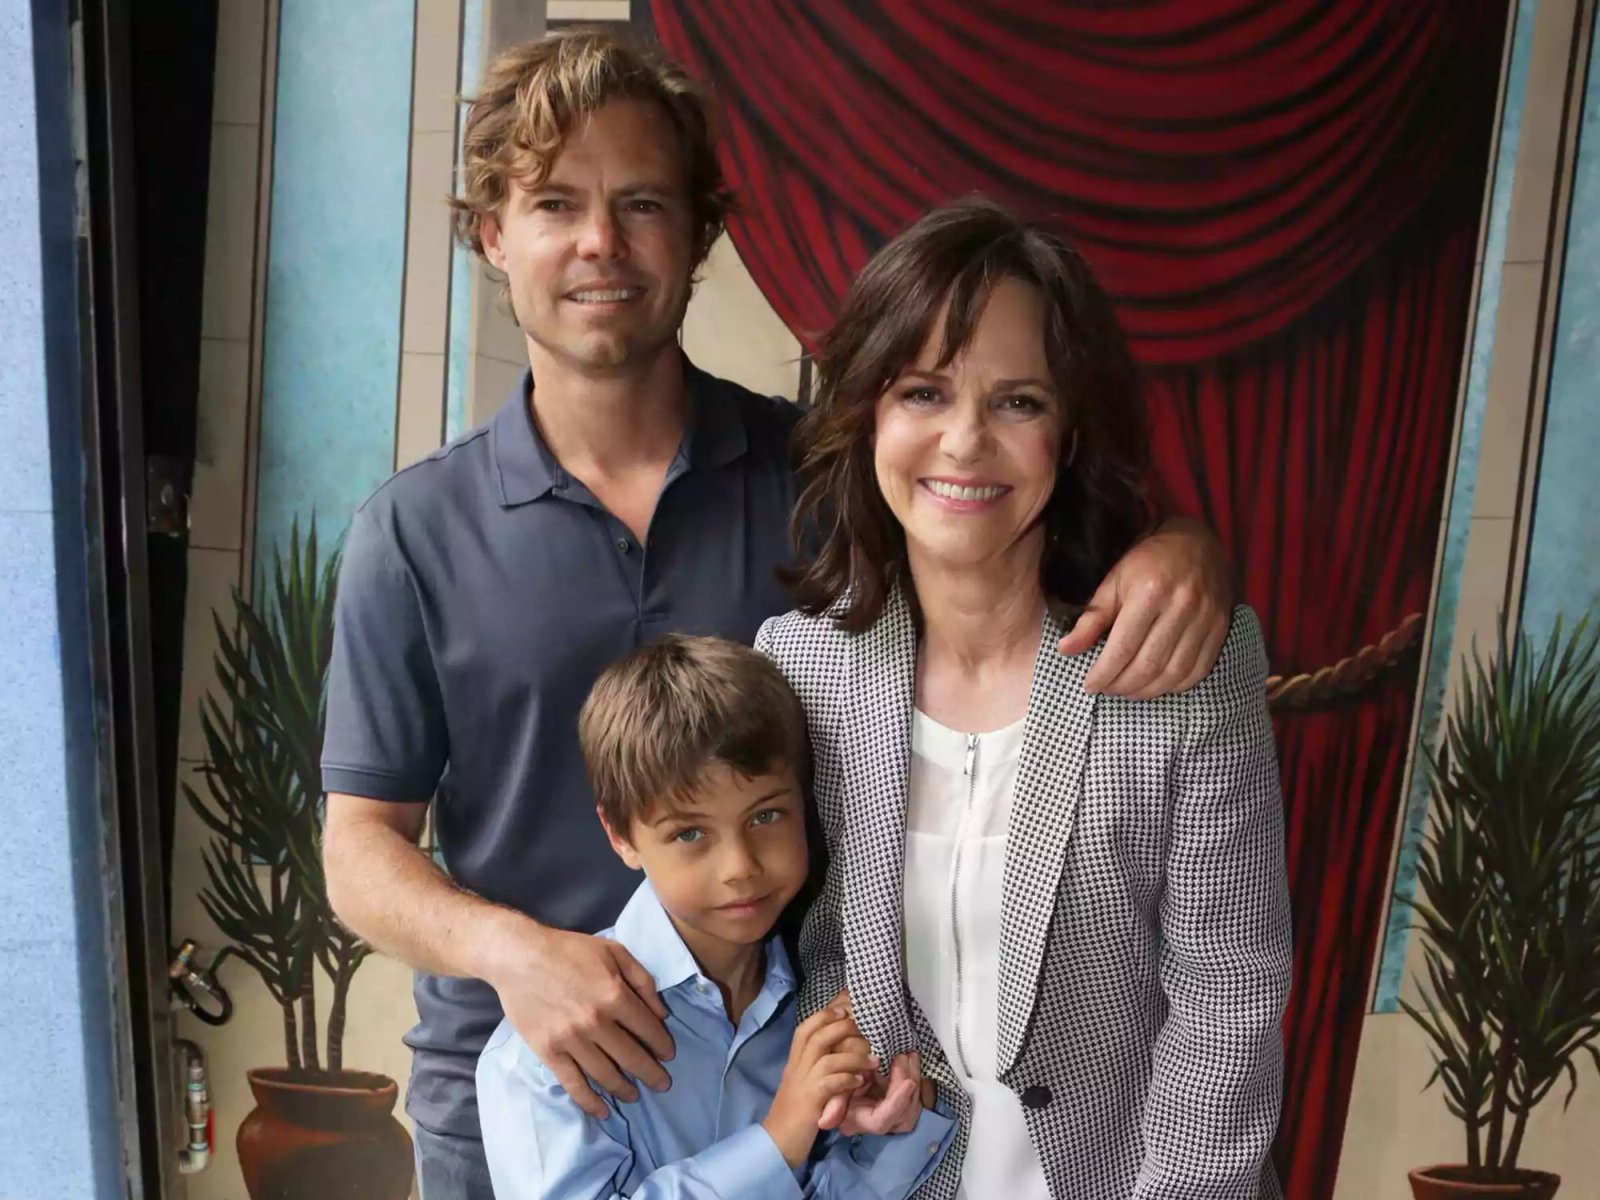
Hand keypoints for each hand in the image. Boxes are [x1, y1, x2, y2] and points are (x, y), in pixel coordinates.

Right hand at [487, 917, 673, 1119]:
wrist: (518, 957)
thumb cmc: (569, 950)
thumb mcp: (614, 951)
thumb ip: (642, 980)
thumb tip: (661, 1013)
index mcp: (614, 994)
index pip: (648, 1029)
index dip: (662, 1045)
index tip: (668, 1055)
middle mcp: (596, 1022)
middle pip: (631, 1057)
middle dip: (651, 1073)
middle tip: (662, 1084)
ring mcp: (571, 1040)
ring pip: (605, 1074)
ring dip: (624, 1089)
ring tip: (635, 1095)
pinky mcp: (548, 1052)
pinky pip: (572, 1083)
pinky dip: (589, 1101)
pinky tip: (601, 1111)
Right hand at [764, 1004, 877, 1167]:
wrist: (777, 1140)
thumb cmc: (794, 1110)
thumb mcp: (802, 1081)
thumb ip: (813, 1063)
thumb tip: (836, 1047)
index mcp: (794, 1060)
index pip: (805, 1028)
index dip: (826, 1015)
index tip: (846, 1010)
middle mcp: (796, 1066)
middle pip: (816, 1034)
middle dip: (842, 1027)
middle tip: (866, 1030)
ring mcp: (802, 1083)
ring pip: (826, 1056)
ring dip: (853, 1055)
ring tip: (874, 1060)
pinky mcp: (810, 1101)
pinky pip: (830, 1083)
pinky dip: (847, 1079)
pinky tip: (860, 1082)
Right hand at [819, 1050, 923, 1134]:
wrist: (845, 1081)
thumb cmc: (837, 1088)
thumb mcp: (833, 1091)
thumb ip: (833, 1103)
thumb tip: (824, 1123)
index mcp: (864, 1122)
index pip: (884, 1119)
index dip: (897, 1102)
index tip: (908, 1083)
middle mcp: (883, 1124)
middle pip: (905, 1112)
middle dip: (908, 1081)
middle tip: (905, 1056)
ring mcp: (897, 1116)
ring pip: (914, 1102)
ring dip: (914, 1075)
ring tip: (910, 1054)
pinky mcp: (905, 1103)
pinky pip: (916, 1093)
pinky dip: (915, 1074)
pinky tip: (913, 1058)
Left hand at [1058, 516, 1230, 697]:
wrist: (1196, 544)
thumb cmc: (1148, 563)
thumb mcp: (1114, 582)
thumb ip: (1092, 618)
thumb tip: (1066, 649)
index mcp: (1150, 591)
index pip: (1123, 647)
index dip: (1104, 673)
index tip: (1090, 685)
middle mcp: (1181, 606)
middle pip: (1148, 664)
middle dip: (1122, 685)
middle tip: (1107, 689)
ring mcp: (1205, 619)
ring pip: (1174, 673)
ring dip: (1147, 691)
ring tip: (1128, 690)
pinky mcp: (1220, 629)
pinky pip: (1198, 670)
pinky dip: (1175, 686)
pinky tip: (1156, 685)